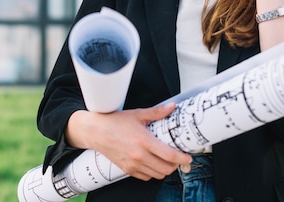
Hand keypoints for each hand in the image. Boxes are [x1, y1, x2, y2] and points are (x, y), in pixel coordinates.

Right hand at [66, 103, 191, 180]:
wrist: (95, 131)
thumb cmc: (114, 122)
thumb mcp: (137, 114)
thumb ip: (157, 112)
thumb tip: (172, 107)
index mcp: (144, 141)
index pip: (170, 156)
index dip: (182, 158)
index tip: (187, 156)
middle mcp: (139, 155)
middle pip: (166, 168)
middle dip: (176, 165)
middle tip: (178, 157)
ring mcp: (133, 164)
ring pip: (157, 175)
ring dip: (165, 169)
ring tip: (165, 160)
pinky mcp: (127, 170)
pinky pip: (146, 177)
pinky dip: (152, 172)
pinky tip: (152, 163)